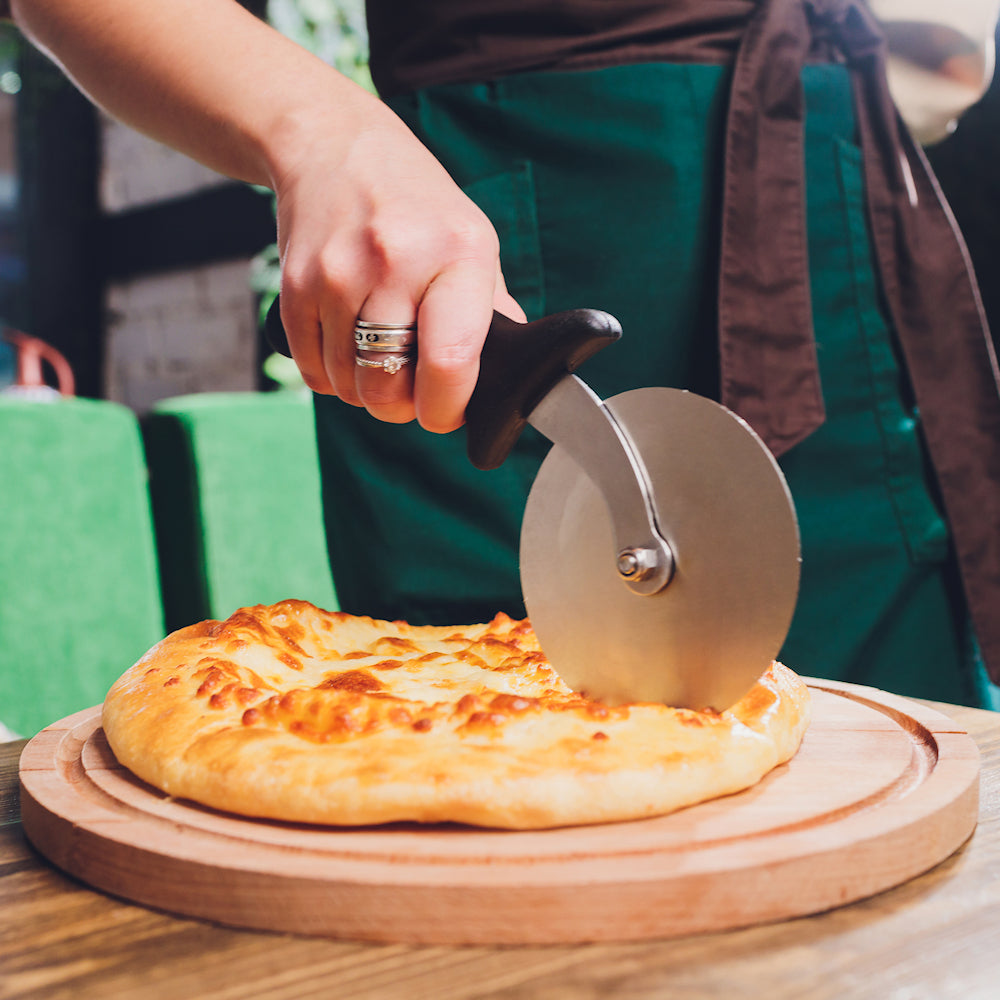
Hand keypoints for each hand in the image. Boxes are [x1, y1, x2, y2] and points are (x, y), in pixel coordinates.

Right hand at [271, 100, 524, 432]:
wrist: (333, 145)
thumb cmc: (416, 205)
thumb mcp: (473, 241)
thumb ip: (492, 312)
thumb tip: (510, 374)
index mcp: (459, 255)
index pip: (451, 363)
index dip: (446, 409)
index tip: (445, 412)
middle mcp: (397, 261)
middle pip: (389, 389)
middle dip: (400, 407)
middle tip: (409, 388)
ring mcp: (340, 273)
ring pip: (349, 387)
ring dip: (364, 388)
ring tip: (377, 353)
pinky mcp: (297, 284)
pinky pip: (312, 371)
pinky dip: (330, 374)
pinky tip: (345, 344)